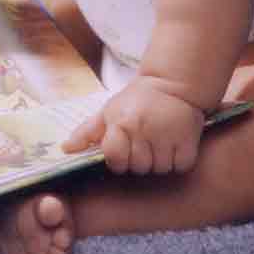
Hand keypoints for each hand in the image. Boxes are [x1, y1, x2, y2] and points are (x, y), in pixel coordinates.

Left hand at [62, 76, 204, 174]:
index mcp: (122, 121)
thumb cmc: (136, 101)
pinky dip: (178, 160)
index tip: (124, 147)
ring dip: (159, 159)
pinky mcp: (188, 142)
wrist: (173, 84)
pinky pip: (179, 166)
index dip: (118, 158)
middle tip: (144, 139)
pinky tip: (174, 143)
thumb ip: (86, 132)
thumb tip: (64, 149)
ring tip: (159, 139)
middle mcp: (144, 128)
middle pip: (137, 167)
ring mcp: (167, 135)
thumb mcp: (108, 111)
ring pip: (158, 169)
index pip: (114, 158)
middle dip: (139, 159)